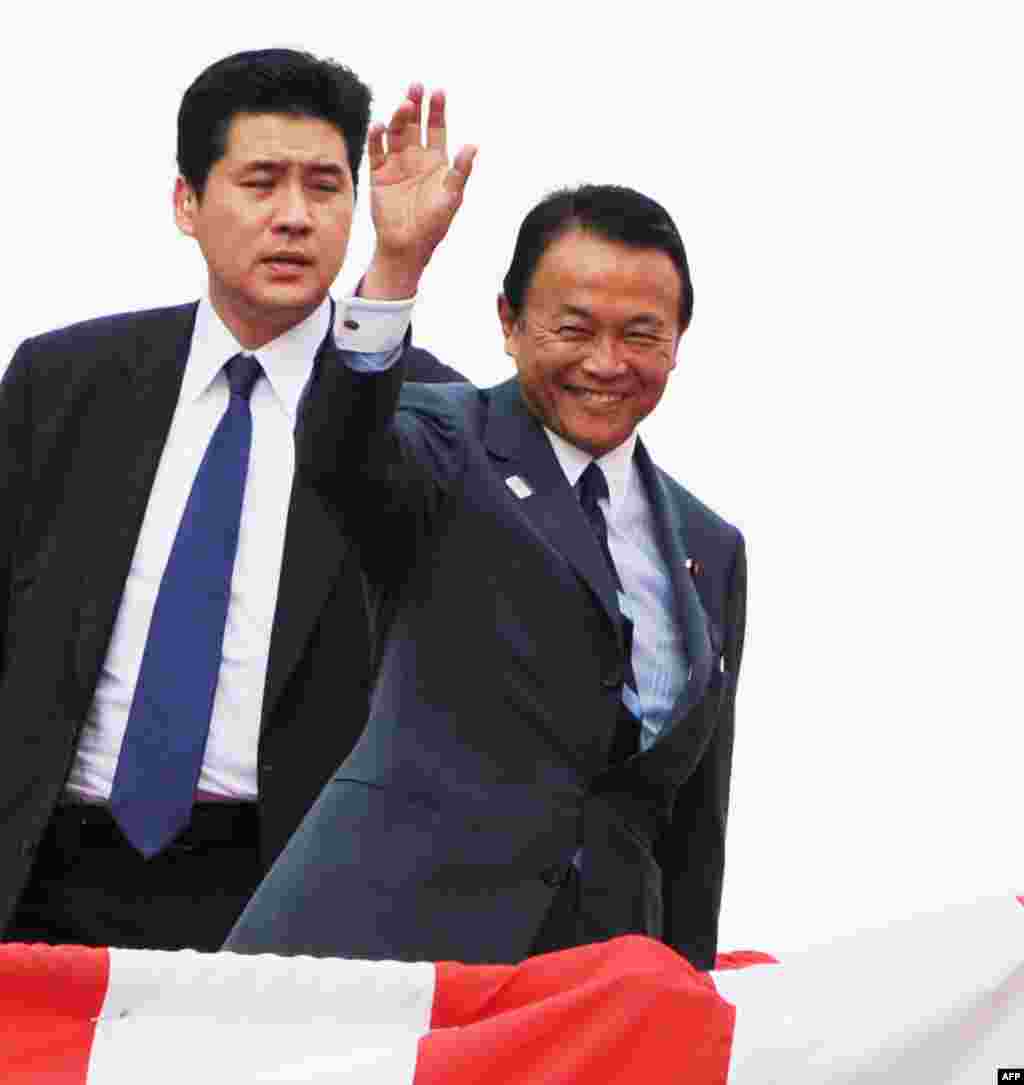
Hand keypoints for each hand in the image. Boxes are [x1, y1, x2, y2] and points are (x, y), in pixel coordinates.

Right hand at [363, 84, 476, 298]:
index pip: (436, 129)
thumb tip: (474, 145)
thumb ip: (460, 171)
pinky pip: (375, 151)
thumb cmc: (433, 224)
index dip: (437, 110)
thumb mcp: (451, 196)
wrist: (407, 246)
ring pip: (396, 134)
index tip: (439, 92)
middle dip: (416, 105)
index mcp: (435, 161)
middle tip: (417, 86)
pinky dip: (376, 138)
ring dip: (399, 118)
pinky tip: (380, 126)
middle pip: (415, 125)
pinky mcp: (378, 174)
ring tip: (404, 106)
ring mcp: (396, 164)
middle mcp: (415, 158)